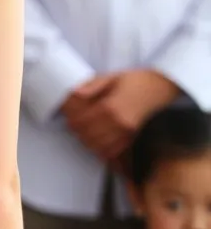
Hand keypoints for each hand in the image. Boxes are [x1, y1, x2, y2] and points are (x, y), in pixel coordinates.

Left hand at [63, 70, 180, 160]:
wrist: (160, 88)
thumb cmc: (136, 81)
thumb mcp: (111, 77)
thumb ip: (91, 86)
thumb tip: (75, 94)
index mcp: (110, 107)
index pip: (82, 121)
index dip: (71, 120)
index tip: (68, 116)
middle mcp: (118, 123)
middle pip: (88, 136)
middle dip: (77, 131)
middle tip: (74, 124)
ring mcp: (127, 133)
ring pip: (98, 147)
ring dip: (88, 141)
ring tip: (84, 131)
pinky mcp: (133, 138)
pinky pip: (113, 152)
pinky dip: (102, 150)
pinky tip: (98, 141)